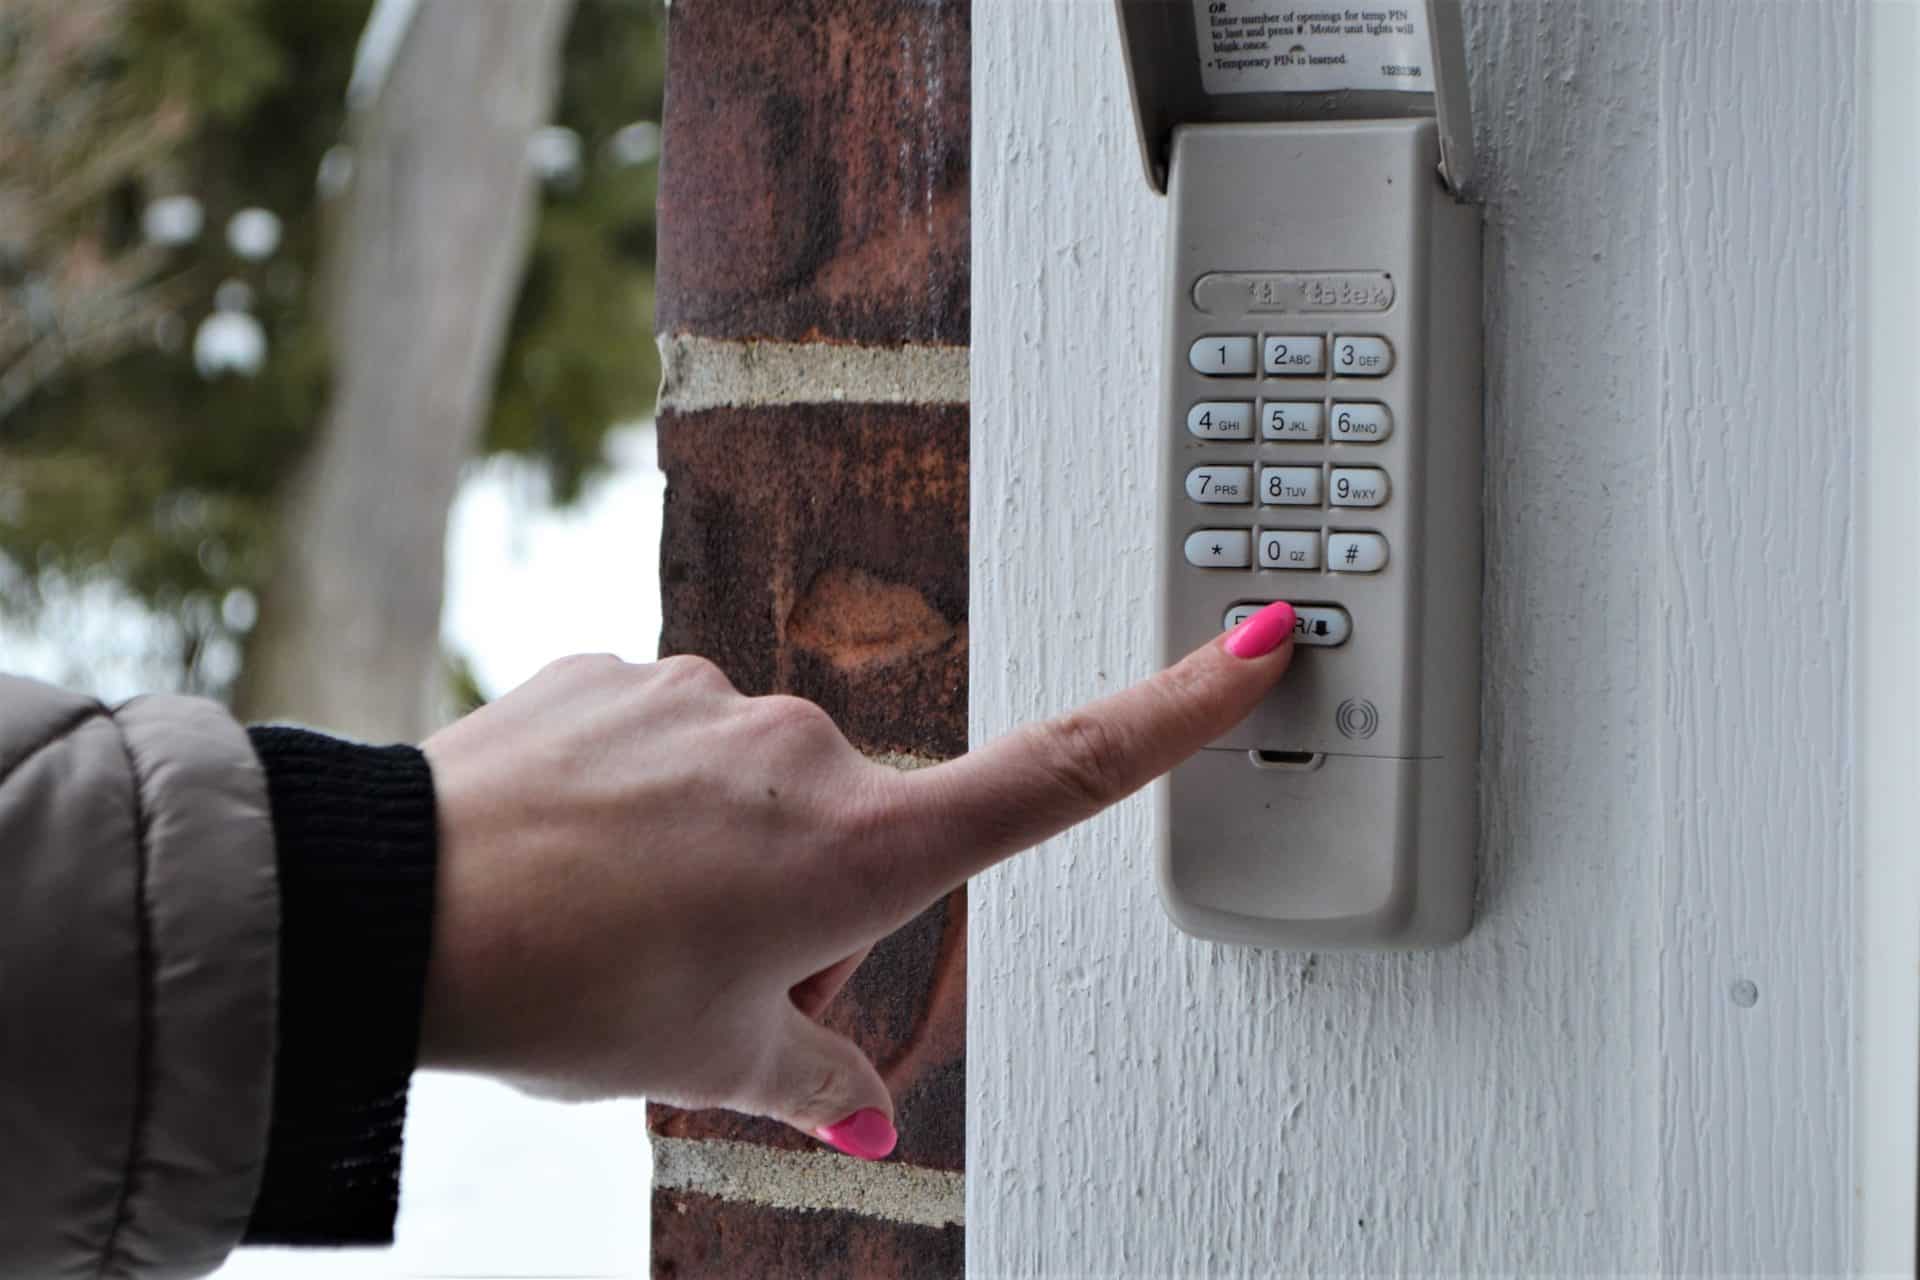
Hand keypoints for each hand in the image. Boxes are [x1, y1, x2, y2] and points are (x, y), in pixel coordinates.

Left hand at [417, 601, 1296, 1157]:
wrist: (397, 906)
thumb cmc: (567, 990)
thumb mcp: (711, 1064)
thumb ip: (813, 1081)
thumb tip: (869, 1116)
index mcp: (860, 847)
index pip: (1057, 775)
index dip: (1176, 713)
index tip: (1261, 641)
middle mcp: (806, 748)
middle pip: (851, 833)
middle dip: (796, 904)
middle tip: (692, 974)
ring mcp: (710, 697)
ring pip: (748, 789)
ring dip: (708, 854)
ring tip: (610, 921)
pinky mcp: (623, 671)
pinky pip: (666, 741)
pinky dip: (638, 800)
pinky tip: (568, 852)